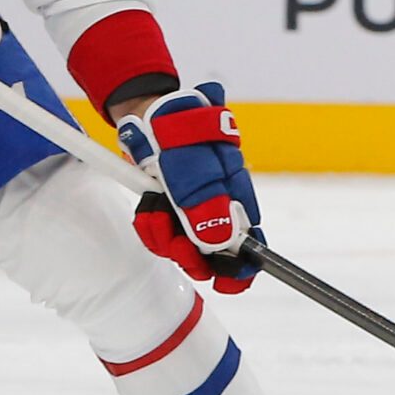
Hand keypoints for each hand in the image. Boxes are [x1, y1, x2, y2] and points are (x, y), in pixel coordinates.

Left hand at [116, 83, 259, 293]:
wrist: (145, 111)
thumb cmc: (180, 133)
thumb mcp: (194, 169)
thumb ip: (207, 207)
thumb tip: (220, 246)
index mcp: (237, 196)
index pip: (249, 243)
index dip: (240, 268)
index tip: (226, 283)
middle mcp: (218, 204)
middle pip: (213, 253)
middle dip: (191, 254)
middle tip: (176, 244)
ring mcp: (191, 206)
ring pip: (183, 245)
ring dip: (166, 236)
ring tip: (156, 211)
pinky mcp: (167, 205)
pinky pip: (161, 231)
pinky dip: (152, 225)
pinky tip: (149, 208)